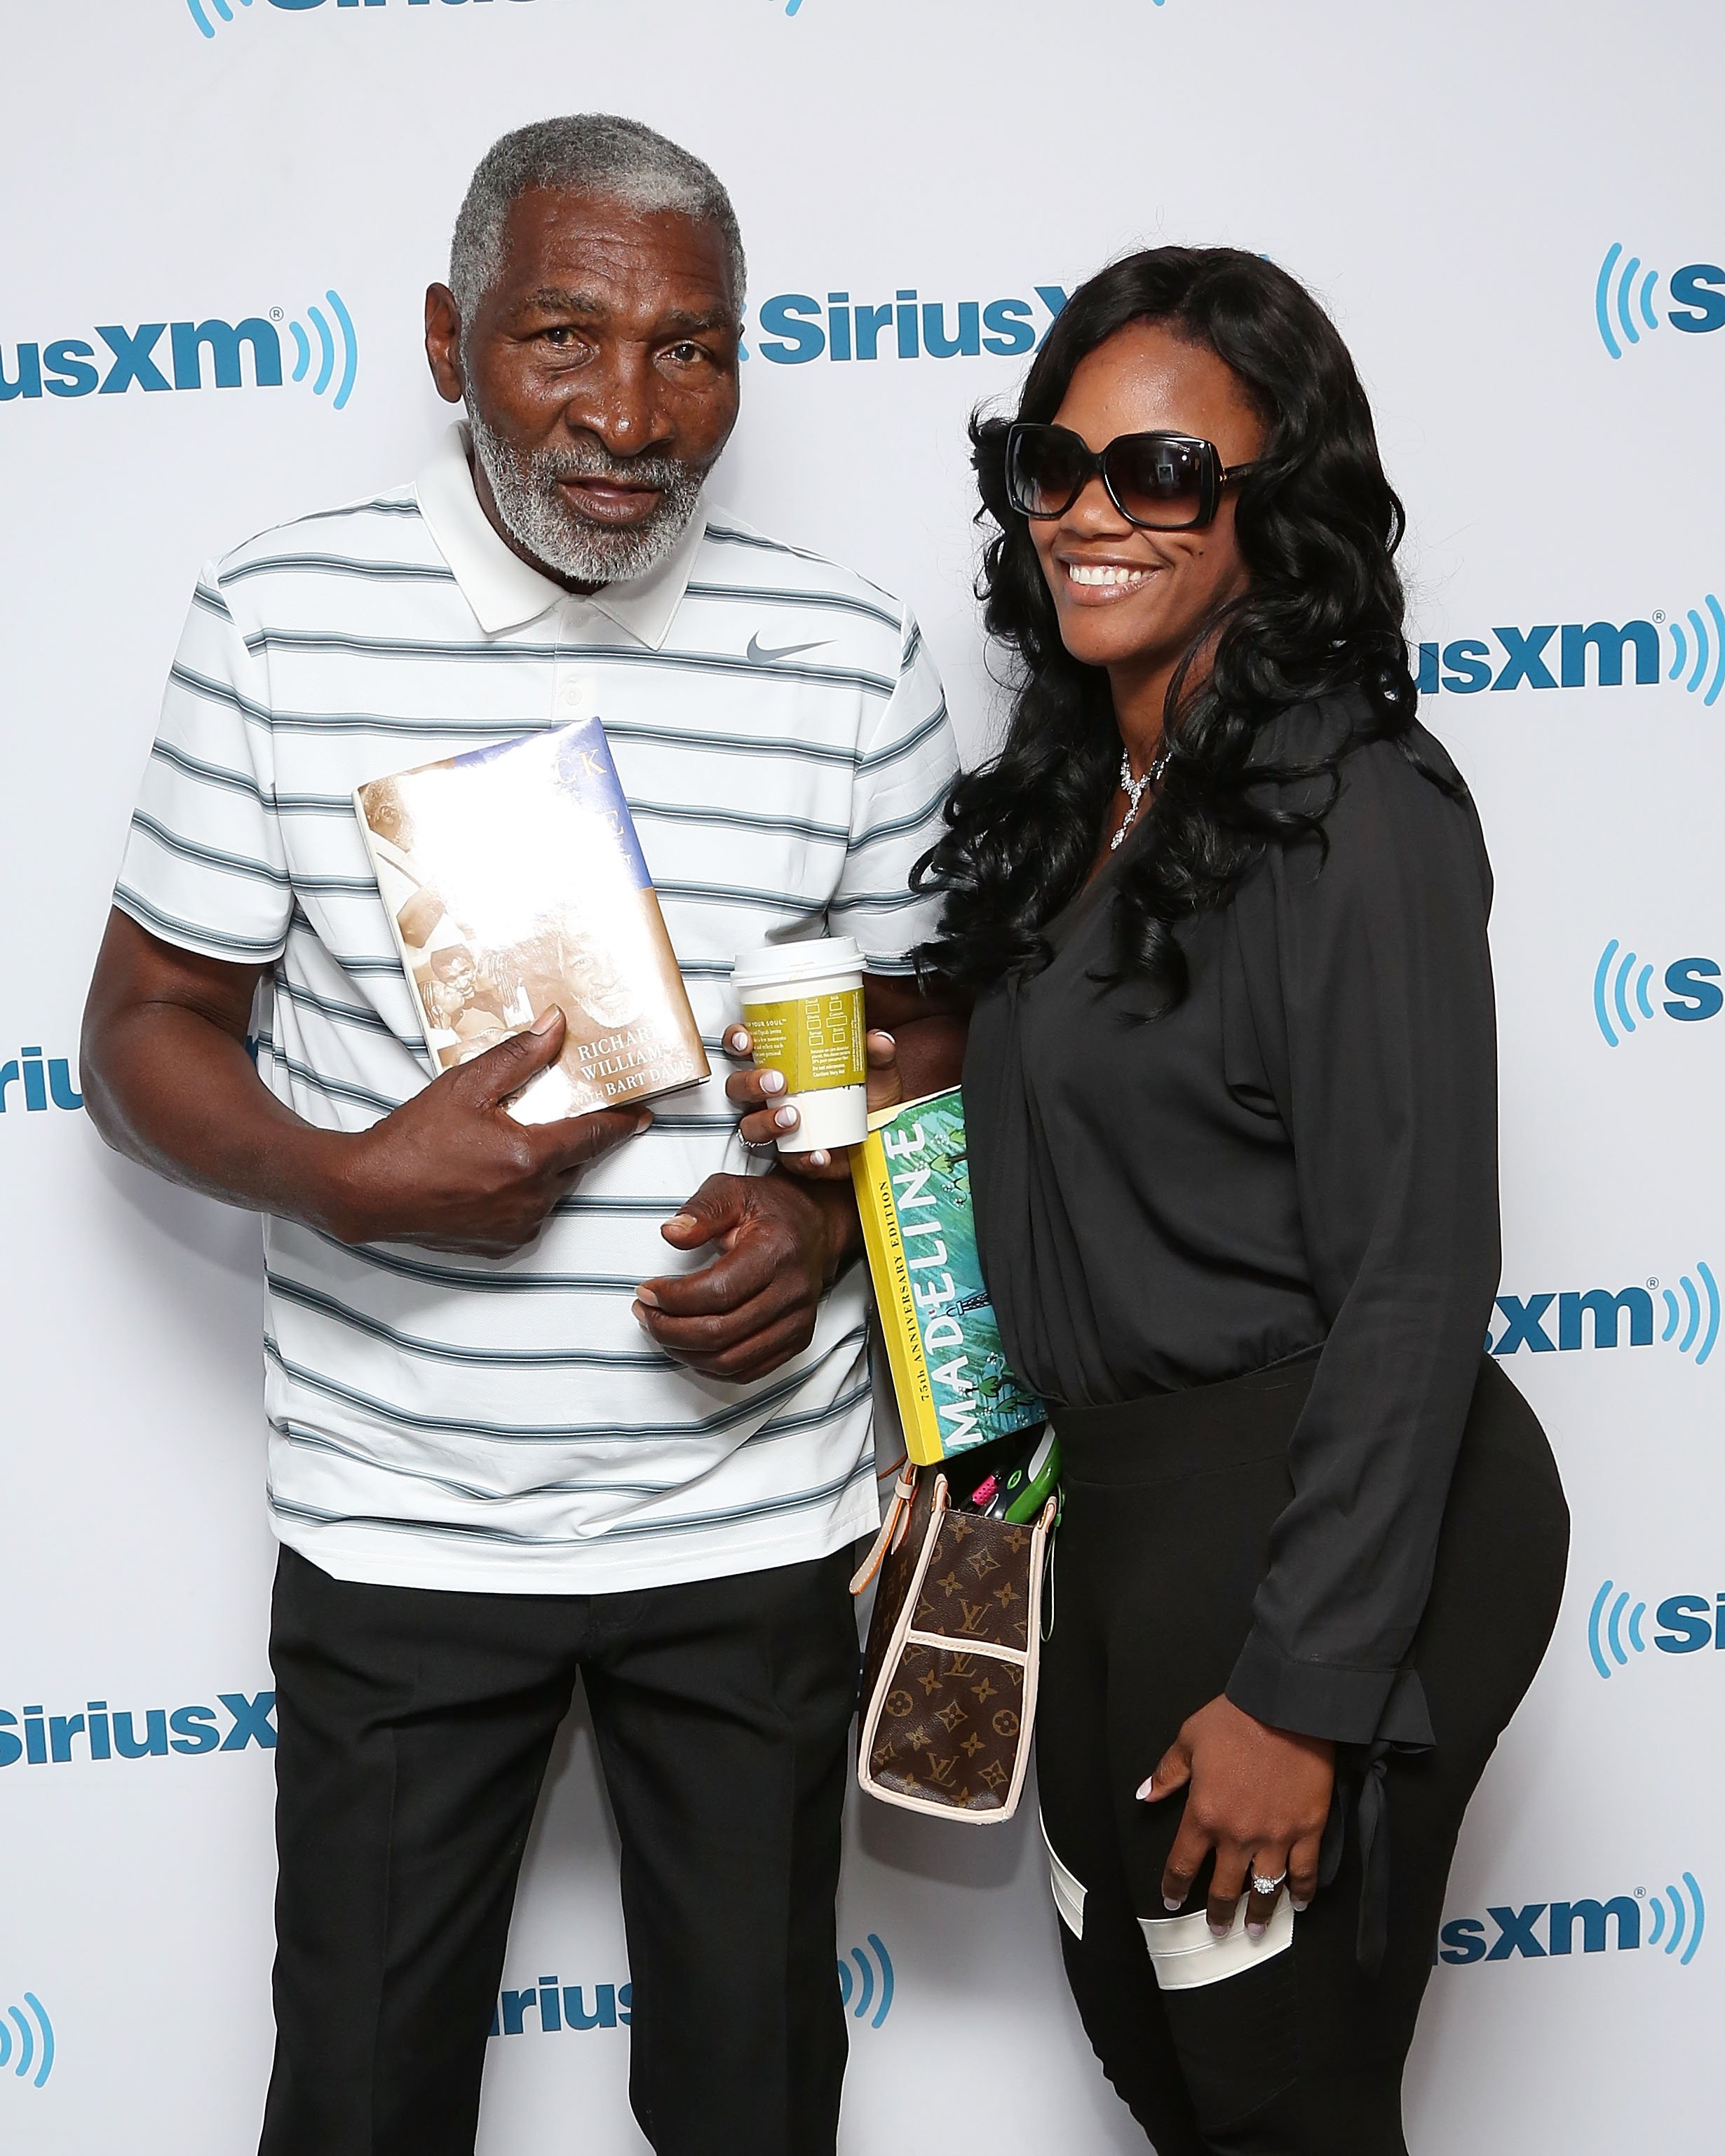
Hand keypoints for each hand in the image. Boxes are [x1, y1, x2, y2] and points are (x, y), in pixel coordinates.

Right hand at [335, 1008, 646, 1253]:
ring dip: (545, 1167)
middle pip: (574, 1162)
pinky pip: (531, 1213)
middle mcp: (532, 1198)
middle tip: (559, 1115)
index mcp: (530, 1157)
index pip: (594, 1136)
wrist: (368, 1192)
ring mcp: (518, 1226)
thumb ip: (518, 1056)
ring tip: (513, 1143)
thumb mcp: (466, 1085)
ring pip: (553, 1189)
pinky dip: (524, 1194)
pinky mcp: (501, 1245)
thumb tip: (556, 1025)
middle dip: (571, 1139)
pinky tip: (495, 1175)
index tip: (644, 1114)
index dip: (622, 1123)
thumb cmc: (413, 1138)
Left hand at [634, 1169, 849, 1380]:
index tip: (646, 1290)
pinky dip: (709, 1366)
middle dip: (669, 1328)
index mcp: (776, 1252)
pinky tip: (688, 1345)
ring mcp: (798, 1322)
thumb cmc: (768, 1209)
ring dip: (684, 1351)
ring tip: (659, 1328)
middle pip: (720, 1332)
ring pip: (730, 1360)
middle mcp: (792, 1292)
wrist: (815, 1227)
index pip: (717, 1292)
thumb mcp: (732, 1191)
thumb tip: (671, 1233)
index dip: (673, 1299)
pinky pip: (746, 1371)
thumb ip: (701, 1211)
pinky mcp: (797, 1341)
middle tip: (644, 1312)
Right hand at [722, 1023, 904, 1177]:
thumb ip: (877, 1053)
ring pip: (750, 1127)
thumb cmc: (867, 1096)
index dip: (737, 1042)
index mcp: (783, 1065)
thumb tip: (878, 1039)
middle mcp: (772, 1096)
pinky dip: (803, 1159)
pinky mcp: (793, 1156)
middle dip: (750, 1083)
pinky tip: (819, 1154)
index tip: (746, 1041)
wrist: (882, 1135)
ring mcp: (778, 1127)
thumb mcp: (876, 1071)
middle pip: (738, 1088)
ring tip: (793, 1117)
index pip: (745, 1049)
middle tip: (777, 1082)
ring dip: (766, 1122)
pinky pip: (789, 1160)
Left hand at [1140, 1694, 1333, 1938]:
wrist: (1287, 1706)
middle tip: (1217, 1928)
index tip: (1171, 1900)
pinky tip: (1298, 1905)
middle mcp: (1237, 1834)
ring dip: (1258, 1914)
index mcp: (1203, 1814)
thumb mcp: (1189, 1739)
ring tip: (1254, 1930)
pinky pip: (1305, 1873)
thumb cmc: (1235, 1719)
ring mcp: (1275, 1836)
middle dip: (1217, 1913)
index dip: (1174, 1887)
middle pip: (1223, 1888)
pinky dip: (1302, 1893)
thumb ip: (1167, 1773)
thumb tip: (1144, 1795)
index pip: (1182, 1863)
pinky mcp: (1308, 1830)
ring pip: (1264, 1889)